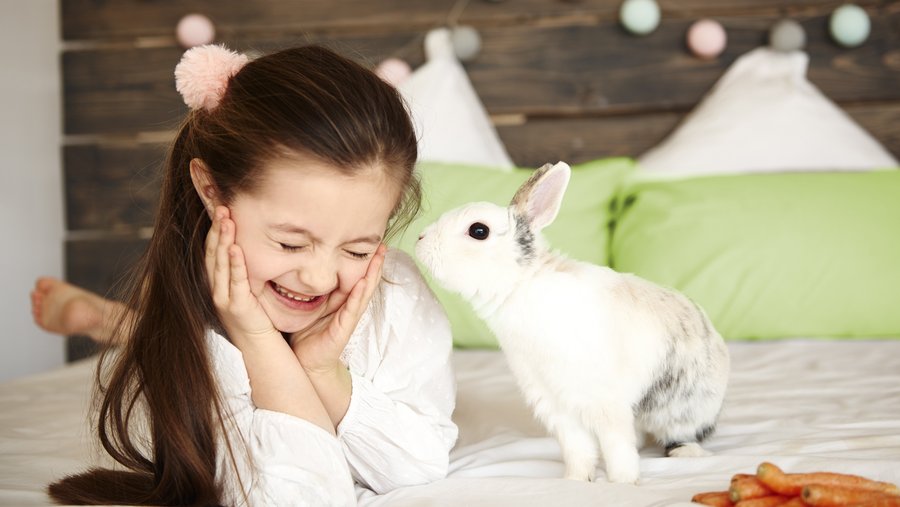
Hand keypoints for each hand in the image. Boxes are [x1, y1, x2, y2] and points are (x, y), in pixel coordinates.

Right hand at [206, 206, 278, 344]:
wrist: (261, 349)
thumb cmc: (259, 319)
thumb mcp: (250, 289)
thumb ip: (246, 269)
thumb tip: (250, 243)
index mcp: (219, 283)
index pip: (213, 249)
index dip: (215, 228)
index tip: (219, 206)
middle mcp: (217, 289)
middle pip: (213, 252)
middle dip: (217, 228)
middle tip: (221, 204)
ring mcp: (224, 299)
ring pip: (220, 263)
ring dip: (223, 239)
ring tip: (226, 218)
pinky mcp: (238, 308)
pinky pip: (236, 282)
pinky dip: (235, 264)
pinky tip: (235, 248)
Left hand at [290, 244, 386, 374]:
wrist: (305, 363)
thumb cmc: (304, 335)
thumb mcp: (306, 306)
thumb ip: (306, 290)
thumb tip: (293, 265)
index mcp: (340, 301)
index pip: (355, 276)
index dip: (363, 261)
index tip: (370, 242)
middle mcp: (347, 307)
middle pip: (365, 281)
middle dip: (374, 263)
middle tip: (382, 244)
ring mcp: (348, 318)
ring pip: (363, 292)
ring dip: (372, 275)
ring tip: (379, 258)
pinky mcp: (343, 329)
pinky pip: (352, 309)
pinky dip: (358, 296)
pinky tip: (363, 283)